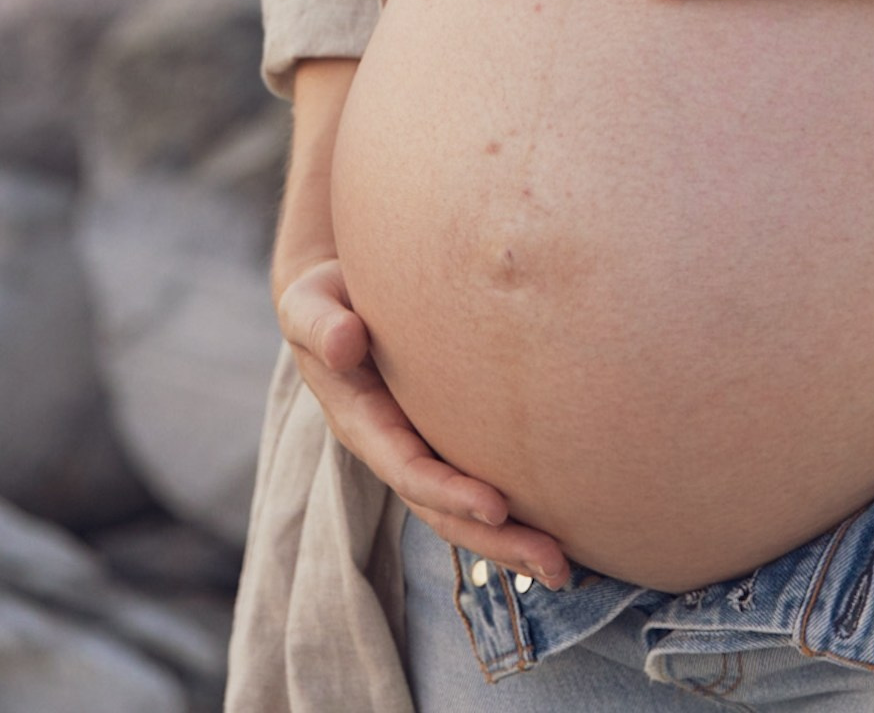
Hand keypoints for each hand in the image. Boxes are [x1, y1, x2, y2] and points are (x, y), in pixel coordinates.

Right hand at [275, 255, 569, 586]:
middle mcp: (395, 449)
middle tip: (555, 566)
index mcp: (363, 423)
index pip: (410, 470)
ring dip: (513, 543)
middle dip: (497, 541)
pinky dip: (515, 514)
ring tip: (565, 570)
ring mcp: (421, 449)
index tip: (496, 507)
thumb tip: (344, 343)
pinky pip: (479, 481)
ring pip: (465, 511)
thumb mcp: (309, 308)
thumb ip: (321, 325)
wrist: (333, 304)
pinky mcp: (445, 438)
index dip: (450, 491)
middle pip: (445, 511)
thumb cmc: (324, 303)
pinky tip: (561, 531)